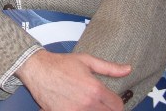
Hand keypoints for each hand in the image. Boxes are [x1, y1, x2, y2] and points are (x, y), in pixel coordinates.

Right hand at [16, 49, 130, 109]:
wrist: (37, 70)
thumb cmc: (60, 64)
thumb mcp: (86, 60)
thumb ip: (109, 67)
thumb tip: (128, 69)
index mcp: (95, 89)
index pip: (118, 105)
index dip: (117, 102)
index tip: (111, 100)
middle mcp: (87, 104)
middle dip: (107, 108)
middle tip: (99, 102)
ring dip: (94, 110)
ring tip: (87, 103)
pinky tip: (76, 106)